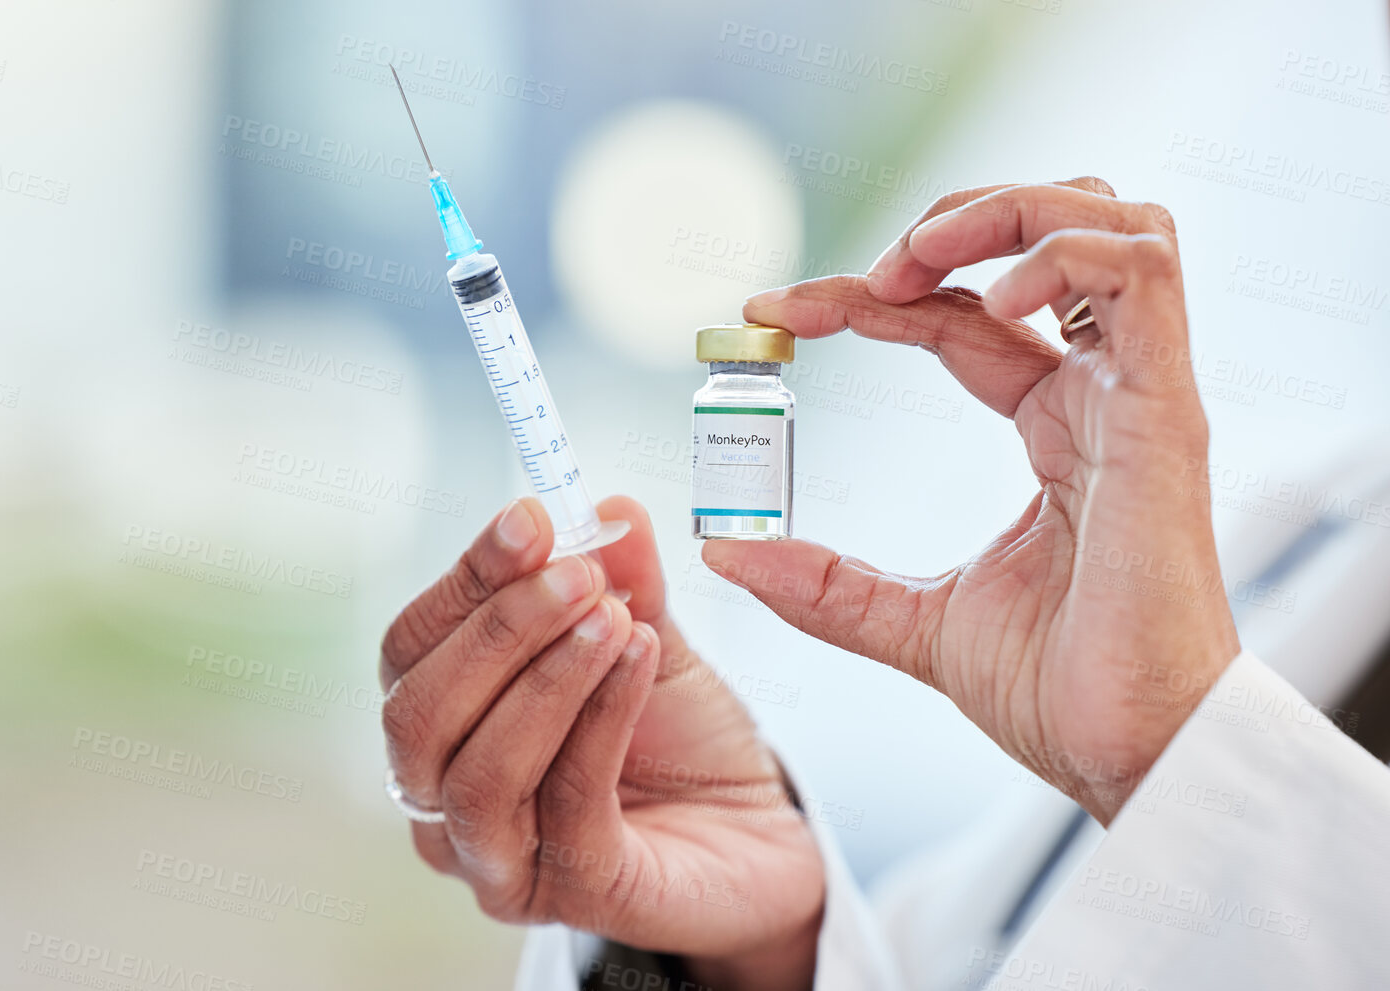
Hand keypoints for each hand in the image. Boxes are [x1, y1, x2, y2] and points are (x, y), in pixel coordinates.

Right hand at [381, 497, 822, 989]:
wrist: (761, 833)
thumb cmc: (682, 742)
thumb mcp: (645, 638)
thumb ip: (620, 581)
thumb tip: (608, 507)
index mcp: (444, 727)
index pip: (410, 650)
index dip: (463, 581)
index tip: (530, 519)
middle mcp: (446, 803)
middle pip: (416, 717)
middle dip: (496, 632)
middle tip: (578, 573)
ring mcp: (502, 861)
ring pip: (477, 774)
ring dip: (545, 679)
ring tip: (616, 617)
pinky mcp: (575, 894)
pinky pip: (568, 804)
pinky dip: (601, 718)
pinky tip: (641, 658)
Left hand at [709, 177, 1240, 823]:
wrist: (1129, 754)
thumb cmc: (1056, 690)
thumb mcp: (908, 623)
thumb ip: (822, 582)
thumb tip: (724, 551)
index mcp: (1051, 426)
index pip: (954, 318)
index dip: (864, 298)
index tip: (769, 313)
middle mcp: (1100, 393)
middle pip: (1043, 238)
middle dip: (947, 225)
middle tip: (859, 276)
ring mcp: (1139, 393)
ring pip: (1108, 222)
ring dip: (1004, 213)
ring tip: (912, 265)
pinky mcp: (1166, 410)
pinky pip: (1141, 274)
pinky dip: (1057, 258)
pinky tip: (983, 304)